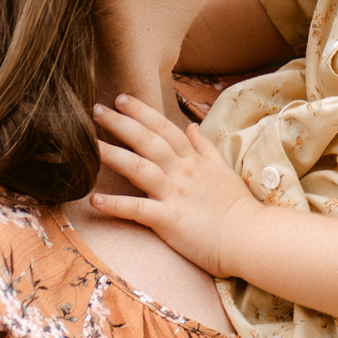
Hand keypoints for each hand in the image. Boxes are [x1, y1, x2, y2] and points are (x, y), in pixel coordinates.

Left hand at [87, 93, 257, 275]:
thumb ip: (205, 148)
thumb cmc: (238, 208)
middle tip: (95, 110)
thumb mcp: (223, 171)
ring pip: (138, 167)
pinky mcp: (169, 220)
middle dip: (120, 123)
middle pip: (147, 140)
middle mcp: (181, 172)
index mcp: (193, 161)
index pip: (165, 128)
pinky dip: (115, 204)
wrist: (251, 238)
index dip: (142, 112)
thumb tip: (192, 126)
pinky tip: (94, 199)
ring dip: (111, 155)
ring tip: (86, 145)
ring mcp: (174, 195)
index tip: (121, 98)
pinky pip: (137, 209)